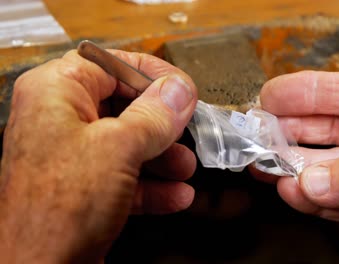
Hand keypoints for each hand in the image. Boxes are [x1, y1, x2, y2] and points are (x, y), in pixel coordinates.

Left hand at [0, 50, 197, 262]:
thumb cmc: (58, 209)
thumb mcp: (119, 148)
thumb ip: (155, 115)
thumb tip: (179, 90)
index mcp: (55, 92)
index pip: (111, 64)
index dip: (152, 74)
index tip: (182, 89)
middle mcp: (59, 119)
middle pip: (123, 105)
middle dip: (162, 124)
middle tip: (187, 129)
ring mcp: (70, 155)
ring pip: (126, 142)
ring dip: (162, 157)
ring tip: (186, 167)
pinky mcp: (82, 188)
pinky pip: (123, 174)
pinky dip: (151, 185)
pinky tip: (176, 195)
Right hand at [254, 71, 338, 262]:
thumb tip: (316, 179)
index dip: (308, 93)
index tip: (273, 96)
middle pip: (335, 130)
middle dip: (297, 132)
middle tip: (263, 136)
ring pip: (335, 169)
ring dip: (303, 171)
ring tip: (273, 170)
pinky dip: (319, 202)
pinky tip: (298, 195)